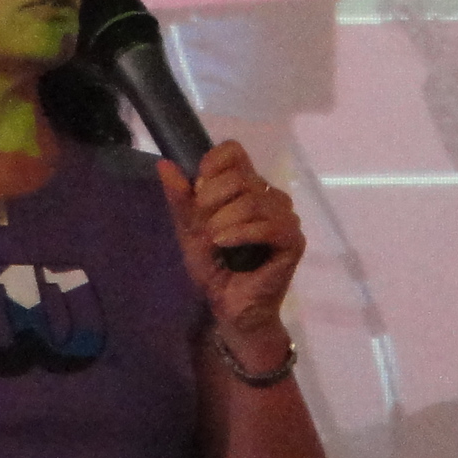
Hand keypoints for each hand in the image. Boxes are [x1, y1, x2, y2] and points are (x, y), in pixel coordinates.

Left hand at [159, 143, 303, 338]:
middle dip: (212, 200)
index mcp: (246, 186)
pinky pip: (269, 226)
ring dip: (224, 221)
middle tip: (203, 227)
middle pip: (241, 177)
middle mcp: (269, 195)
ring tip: (214, 241)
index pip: (235, 151)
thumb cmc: (214, 268)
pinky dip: (241, 234)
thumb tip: (164, 164)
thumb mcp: (189, 231)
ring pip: (253, 201)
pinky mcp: (293, 240)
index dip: (214, 163)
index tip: (199, 189)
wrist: (231, 307)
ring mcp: (285, 217)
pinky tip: (225, 244)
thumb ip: (180, 199)